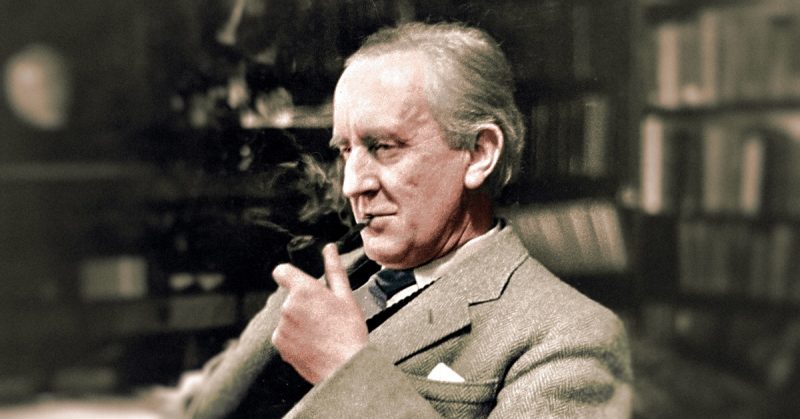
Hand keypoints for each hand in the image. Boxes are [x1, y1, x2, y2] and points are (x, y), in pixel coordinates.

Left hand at [271, 243, 367, 383]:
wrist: (344, 367)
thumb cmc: (349, 332)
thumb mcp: (345, 296)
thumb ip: (334, 269)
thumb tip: (330, 249)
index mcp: (304, 290)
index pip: (282, 271)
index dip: (289, 275)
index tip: (299, 283)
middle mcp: (287, 306)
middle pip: (290, 298)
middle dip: (303, 304)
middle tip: (325, 316)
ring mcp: (281, 326)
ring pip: (288, 317)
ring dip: (299, 322)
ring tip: (321, 333)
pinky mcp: (279, 344)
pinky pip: (284, 335)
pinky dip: (294, 338)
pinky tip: (313, 344)